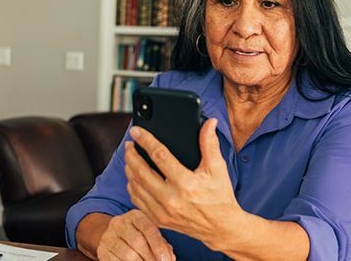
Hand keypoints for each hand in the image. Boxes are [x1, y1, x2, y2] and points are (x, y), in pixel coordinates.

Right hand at [96, 210, 175, 260]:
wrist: (114, 239)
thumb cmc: (139, 237)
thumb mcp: (151, 236)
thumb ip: (162, 245)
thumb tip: (168, 258)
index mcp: (135, 216)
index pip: (149, 229)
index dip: (158, 246)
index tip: (165, 260)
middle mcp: (120, 222)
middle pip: (138, 242)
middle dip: (151, 258)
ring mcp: (108, 236)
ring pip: (128, 254)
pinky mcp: (102, 250)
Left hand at [124, 118, 242, 244]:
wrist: (221, 228)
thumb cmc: (219, 197)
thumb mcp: (217, 168)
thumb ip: (210, 143)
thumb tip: (209, 123)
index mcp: (185, 183)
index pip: (159, 155)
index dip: (146, 140)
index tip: (137, 131)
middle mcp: (171, 199)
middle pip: (140, 171)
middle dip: (131, 154)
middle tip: (129, 144)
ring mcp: (162, 211)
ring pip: (135, 186)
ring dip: (129, 169)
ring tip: (130, 157)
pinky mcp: (158, 220)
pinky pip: (137, 200)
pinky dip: (132, 186)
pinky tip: (134, 177)